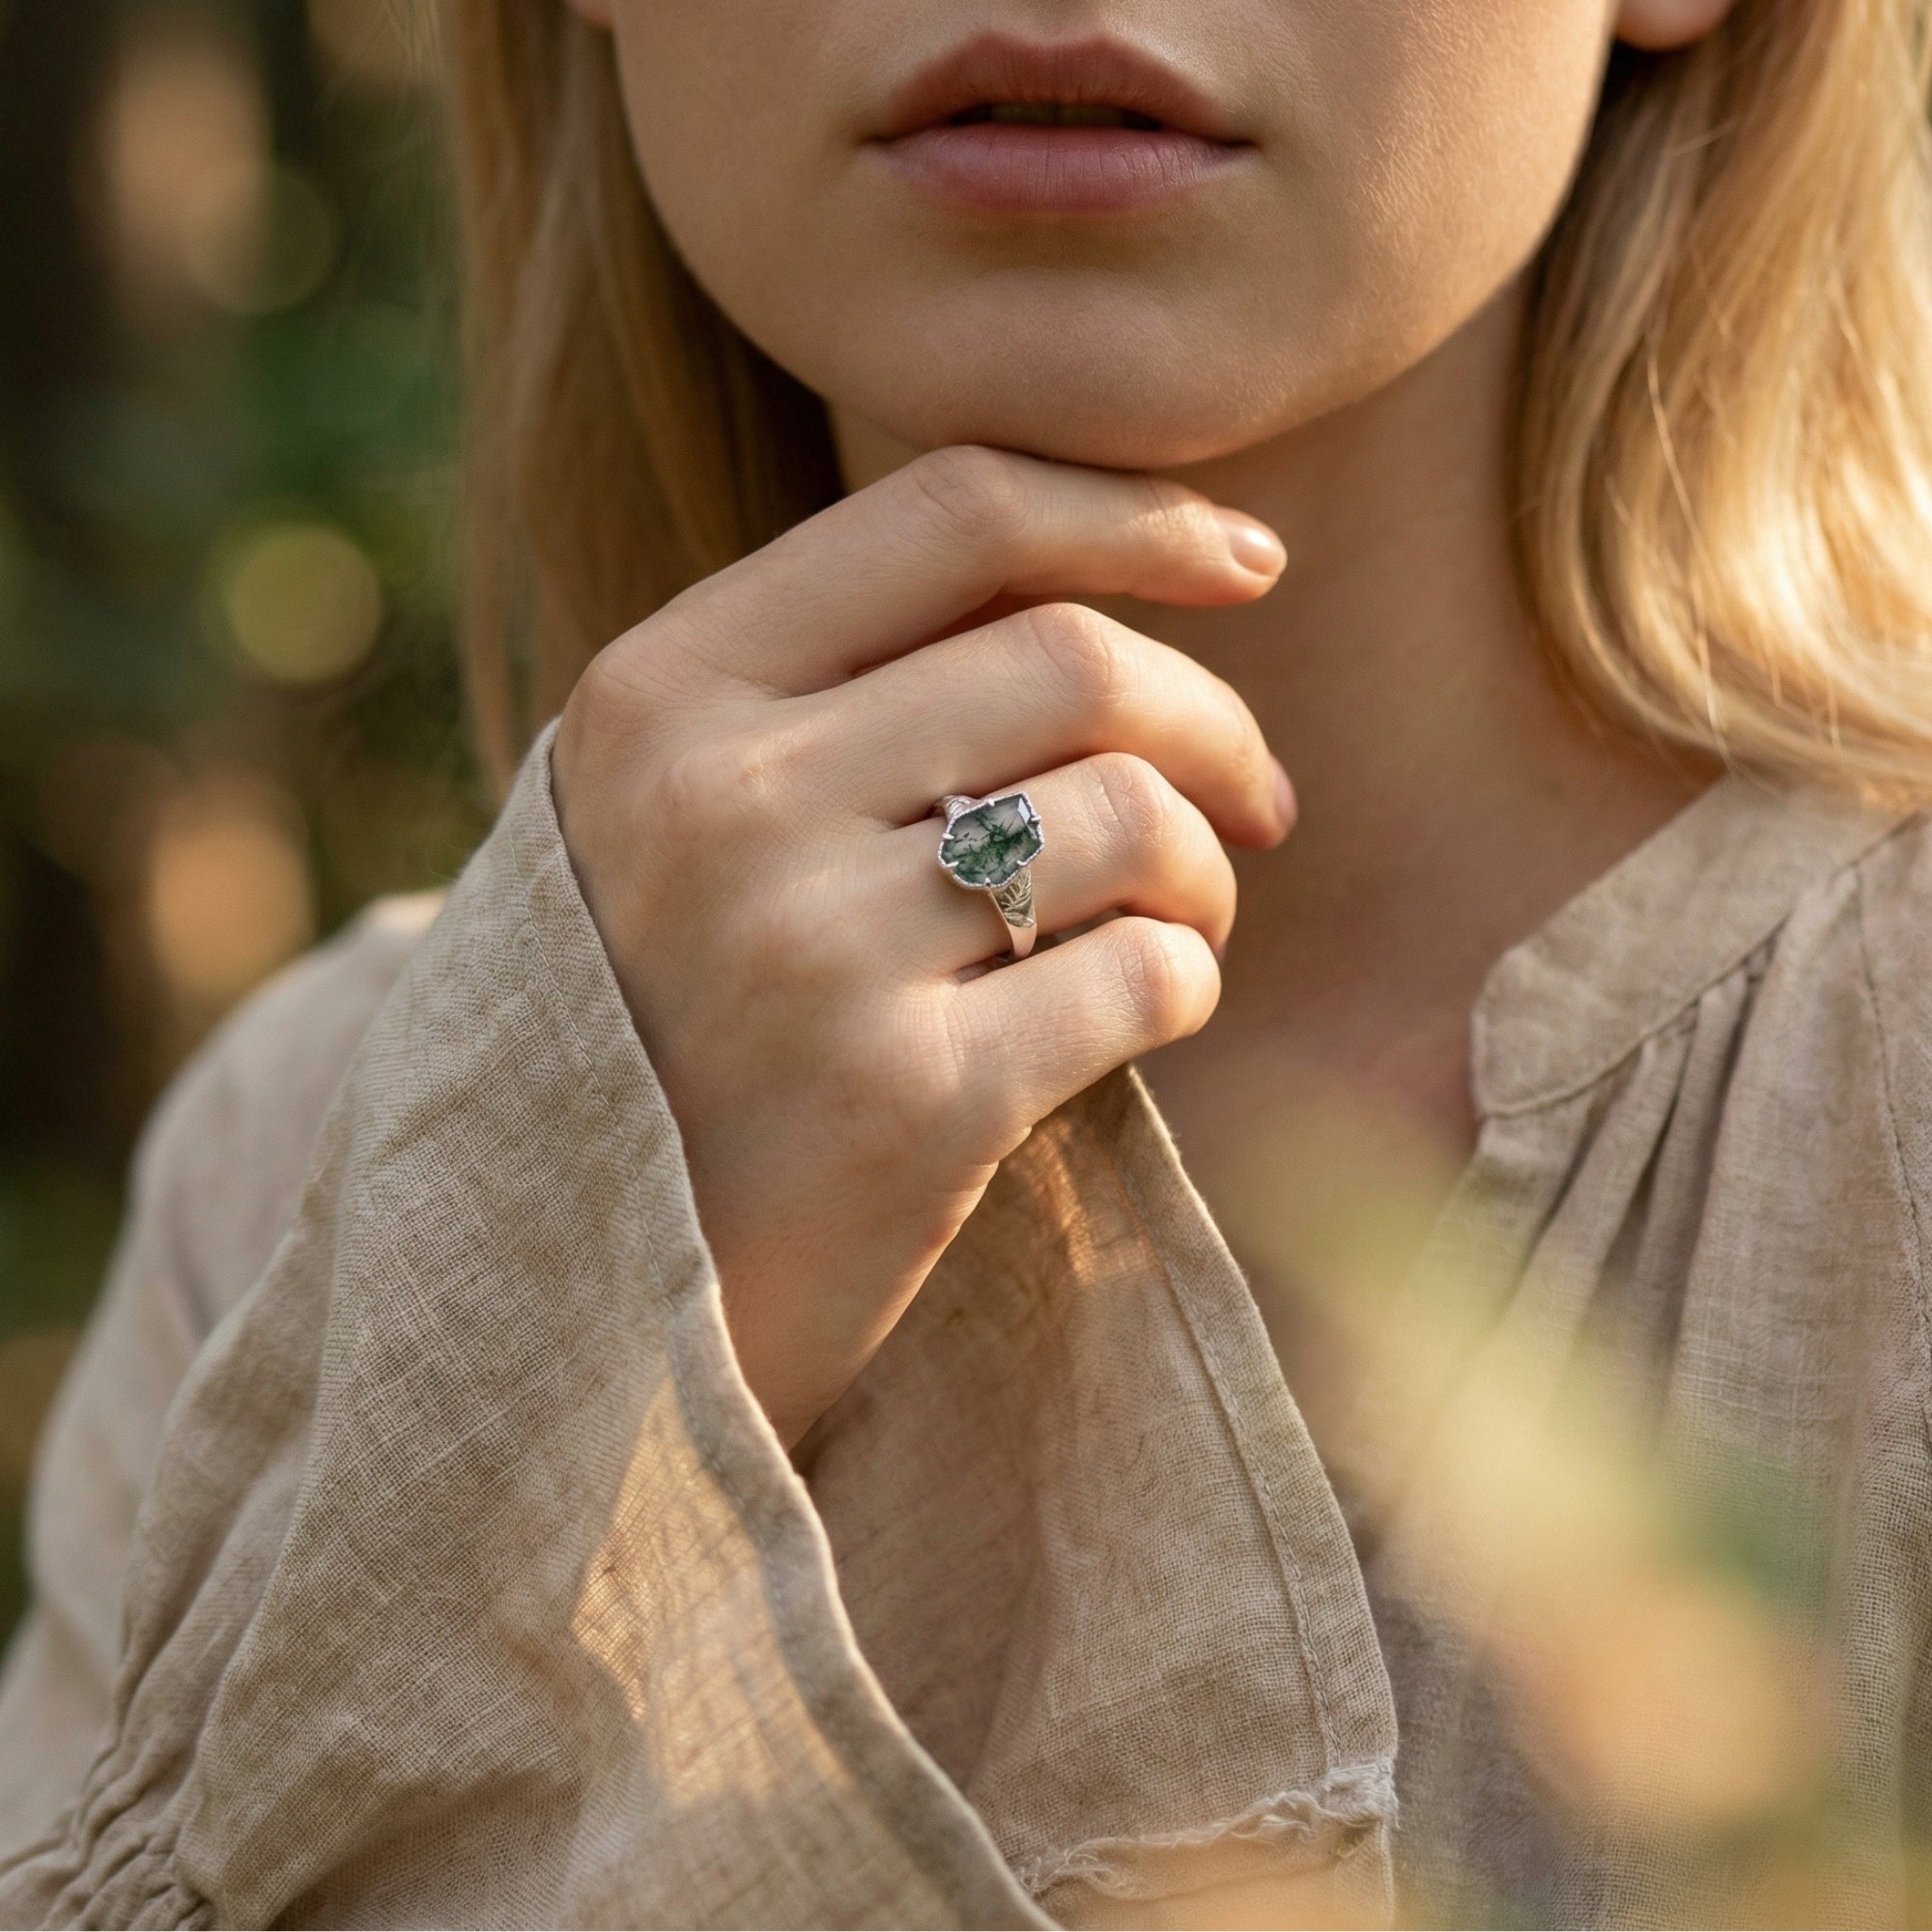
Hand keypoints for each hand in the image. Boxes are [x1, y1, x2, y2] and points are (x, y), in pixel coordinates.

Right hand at [553, 446, 1290, 1447]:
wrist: (568, 1293)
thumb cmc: (661, 1029)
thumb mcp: (672, 821)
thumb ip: (830, 693)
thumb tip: (1119, 600)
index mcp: (659, 693)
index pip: (954, 511)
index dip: (1135, 515)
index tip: (1249, 558)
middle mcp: (722, 800)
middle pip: (1074, 659)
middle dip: (1215, 723)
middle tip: (1261, 799)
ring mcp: (810, 951)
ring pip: (1130, 817)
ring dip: (1208, 869)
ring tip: (1184, 922)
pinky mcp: (905, 1102)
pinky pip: (1146, 975)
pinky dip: (1187, 980)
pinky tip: (1146, 1013)